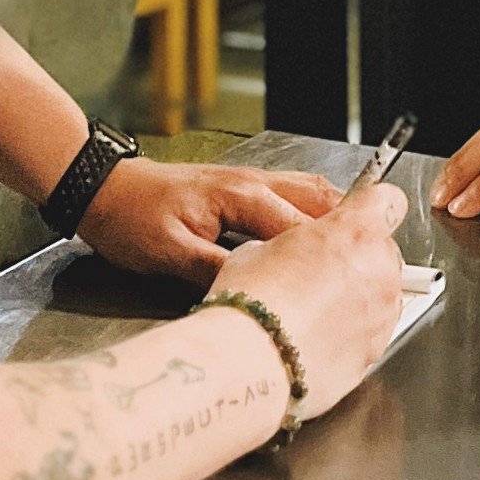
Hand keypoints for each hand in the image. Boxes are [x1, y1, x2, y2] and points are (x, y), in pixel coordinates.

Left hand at [80, 161, 340, 283]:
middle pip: (321, 201)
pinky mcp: (241, 191)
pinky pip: (292, 199)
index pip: (305, 227)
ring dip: (337, 220)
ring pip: (311, 194)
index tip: (360, 280)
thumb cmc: (132, 218)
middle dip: (351, 230)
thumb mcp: (170, 254)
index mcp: (243, 195)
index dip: (334, 255)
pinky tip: (318, 246)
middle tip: (377, 266)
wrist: (103, 190)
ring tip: (360, 256)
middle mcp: (255, 183)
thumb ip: (217, 272)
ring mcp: (249, 183)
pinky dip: (315, 217)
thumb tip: (257, 296)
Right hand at [205, 185, 407, 420]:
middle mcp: (379, 270)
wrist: (254, 360)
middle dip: (357, 259)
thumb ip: (291, 243)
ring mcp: (382, 315)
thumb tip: (287, 253)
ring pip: (380, 295)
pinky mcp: (375, 353)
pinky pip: (370, 334)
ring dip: (357, 299)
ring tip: (312, 312)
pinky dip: (351, 335)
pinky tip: (315, 339)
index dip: (369, 207)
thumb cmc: (255, 301)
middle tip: (317, 273)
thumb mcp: (260, 247)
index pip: (387, 200)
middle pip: (383, 252)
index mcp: (356, 230)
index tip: (357, 215)